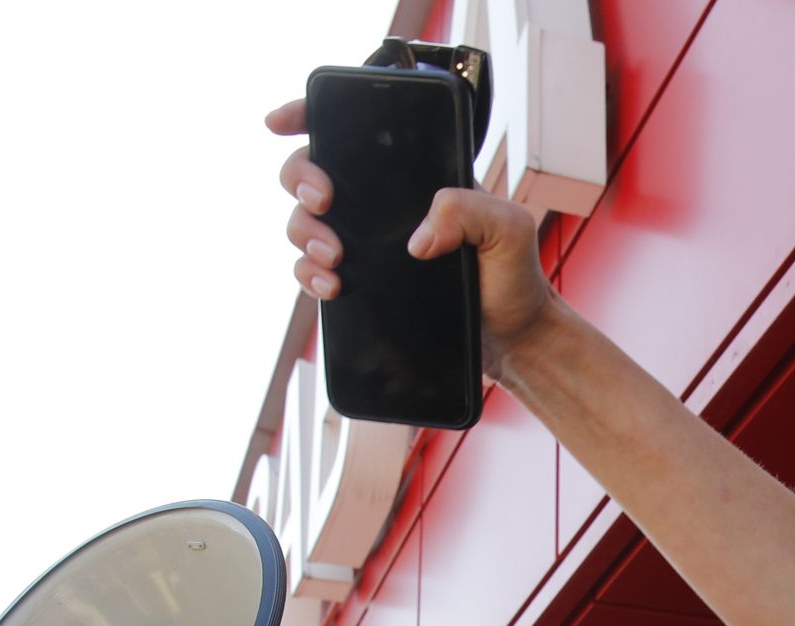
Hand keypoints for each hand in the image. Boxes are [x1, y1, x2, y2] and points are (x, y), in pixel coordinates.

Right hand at [266, 100, 558, 365]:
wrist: (512, 337)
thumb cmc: (514, 276)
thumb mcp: (508, 229)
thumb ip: (470, 212)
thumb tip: (418, 238)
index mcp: (410, 176)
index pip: (352, 135)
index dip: (307, 118)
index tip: (280, 123)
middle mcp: (379, 205)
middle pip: (309, 173)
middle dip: (300, 178)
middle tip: (324, 200)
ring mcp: (365, 244)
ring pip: (303, 222)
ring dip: (304, 233)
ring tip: (335, 256)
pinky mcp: (359, 284)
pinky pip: (311, 271)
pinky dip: (308, 275)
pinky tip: (330, 286)